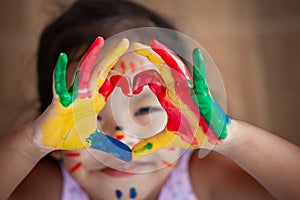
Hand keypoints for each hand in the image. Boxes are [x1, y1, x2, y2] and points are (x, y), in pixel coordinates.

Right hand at [34, 37, 131, 160]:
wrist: (49, 140)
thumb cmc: (70, 135)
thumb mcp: (94, 140)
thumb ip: (110, 144)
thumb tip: (126, 154)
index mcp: (94, 99)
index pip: (110, 81)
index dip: (121, 73)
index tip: (132, 69)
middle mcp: (85, 94)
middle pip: (100, 70)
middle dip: (112, 56)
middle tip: (125, 41)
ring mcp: (72, 95)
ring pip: (83, 73)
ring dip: (91, 57)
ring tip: (99, 41)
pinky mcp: (58, 101)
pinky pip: (59, 85)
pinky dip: (60, 73)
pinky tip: (62, 59)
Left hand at [132, 40, 229, 158]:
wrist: (215, 137)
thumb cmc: (194, 133)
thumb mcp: (167, 139)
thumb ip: (150, 144)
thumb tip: (131, 154)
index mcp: (169, 97)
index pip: (151, 81)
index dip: (138, 81)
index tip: (126, 86)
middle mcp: (178, 90)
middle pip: (162, 68)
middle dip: (150, 56)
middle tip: (135, 45)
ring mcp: (191, 90)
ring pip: (177, 69)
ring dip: (166, 55)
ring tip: (154, 43)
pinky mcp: (204, 95)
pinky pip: (201, 79)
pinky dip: (199, 67)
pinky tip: (197, 54)